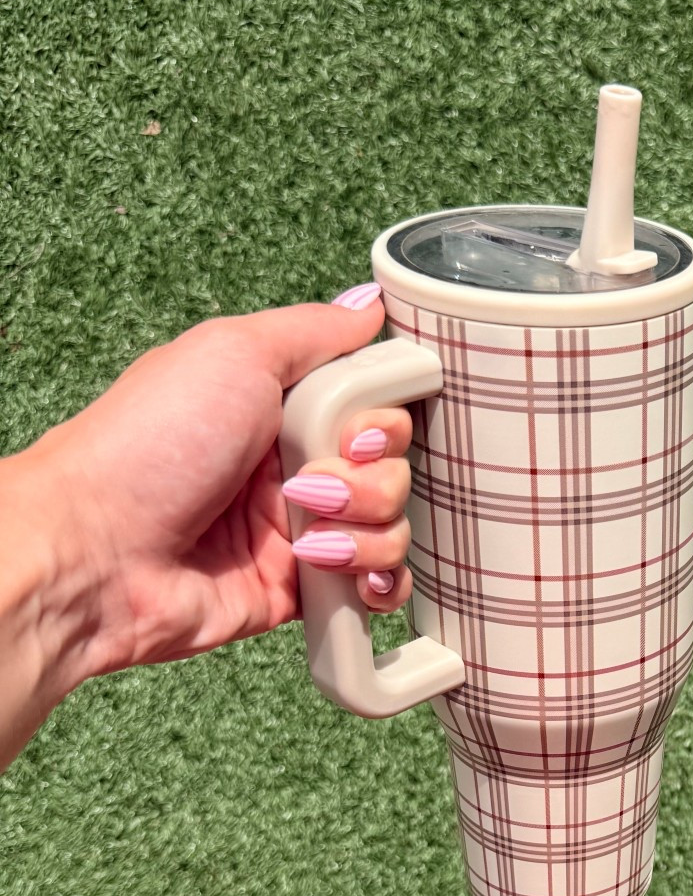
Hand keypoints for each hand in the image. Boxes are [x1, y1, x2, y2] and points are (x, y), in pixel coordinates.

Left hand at [0, 291, 415, 765]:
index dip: (383, 418)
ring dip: (366, 530)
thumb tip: (369, 305)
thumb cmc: (148, 446)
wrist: (97, 551)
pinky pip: (375, 587)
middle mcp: (291, 466)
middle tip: (312, 482)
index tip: (356, 426)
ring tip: (307, 537)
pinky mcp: (300, 591)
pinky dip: (375, 581)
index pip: (374, 406)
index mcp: (277, 405)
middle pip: (393, 467)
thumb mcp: (232, 352)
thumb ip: (313, 330)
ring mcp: (298, 531)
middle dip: (372, 478)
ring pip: (391, 527)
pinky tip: (344, 574)